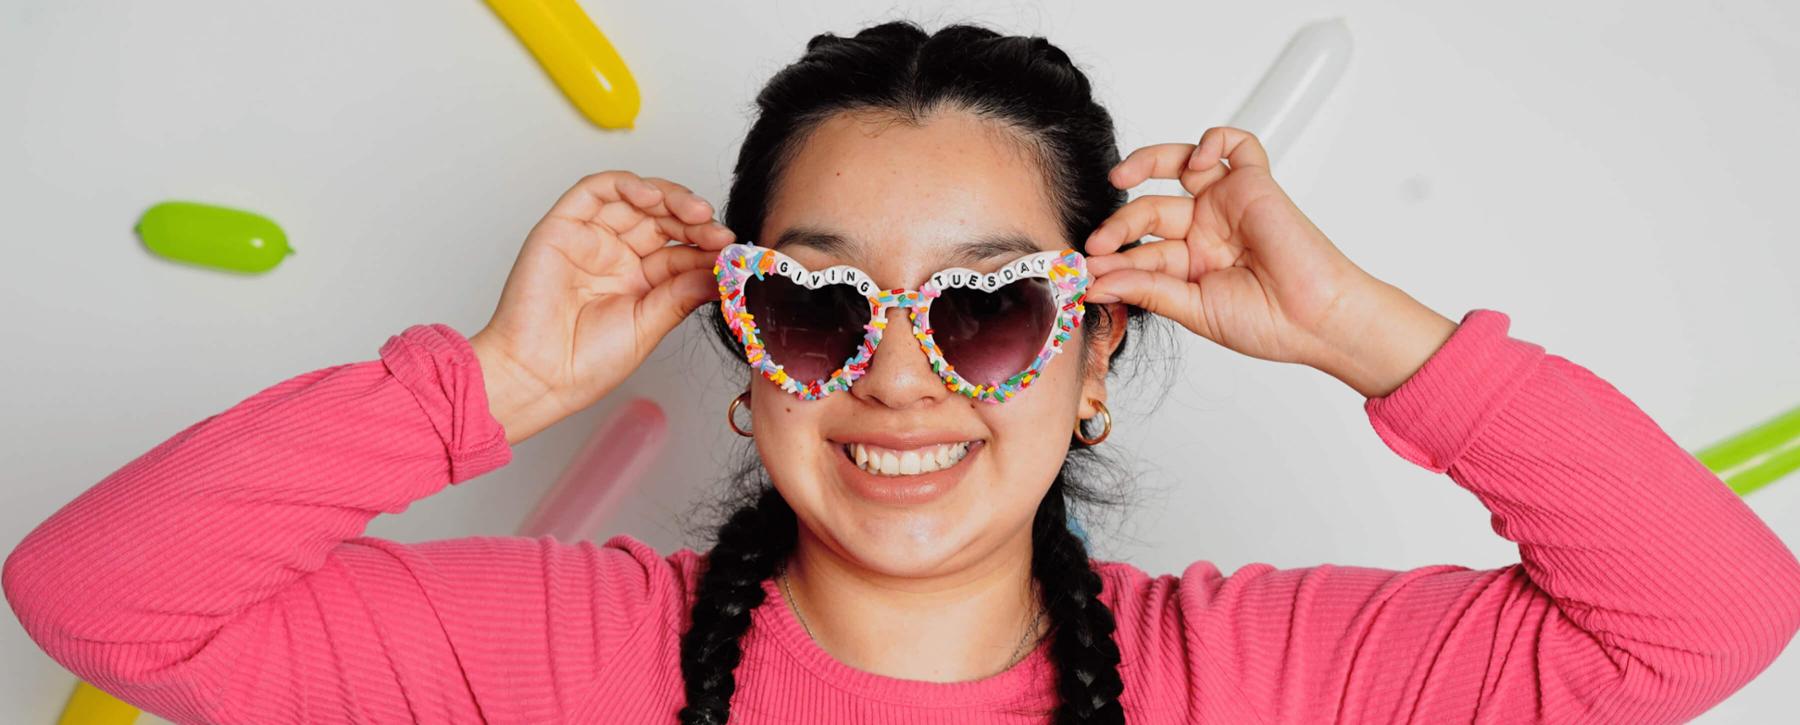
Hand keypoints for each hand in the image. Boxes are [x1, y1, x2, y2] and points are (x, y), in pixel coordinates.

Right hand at [470, 172, 734, 443]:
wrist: (540, 377)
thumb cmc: (586, 363)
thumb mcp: (649, 325)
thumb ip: (683, 293)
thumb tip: (722, 269)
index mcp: (640, 280)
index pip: (680, 249)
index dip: (705, 245)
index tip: (730, 248)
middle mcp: (616, 255)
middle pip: (662, 219)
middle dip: (693, 219)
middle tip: (716, 230)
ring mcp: (590, 238)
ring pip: (634, 199)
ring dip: (668, 197)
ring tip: (695, 212)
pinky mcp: (563, 227)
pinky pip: (594, 191)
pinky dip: (626, 185)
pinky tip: (653, 197)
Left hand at [1084, 127, 1456, 397]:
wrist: (1317, 321)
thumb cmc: (1268, 324)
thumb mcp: (1194, 309)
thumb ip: (1147, 289)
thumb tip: (1096, 282)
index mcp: (1190, 265)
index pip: (1140, 251)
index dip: (1112, 260)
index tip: (1087, 274)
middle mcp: (1205, 231)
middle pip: (1149, 211)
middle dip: (1120, 226)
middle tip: (1099, 244)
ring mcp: (1228, 205)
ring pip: (1178, 165)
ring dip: (1145, 163)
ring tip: (1121, 177)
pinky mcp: (1254, 184)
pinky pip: (1235, 146)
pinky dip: (1213, 139)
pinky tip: (1193, 158)